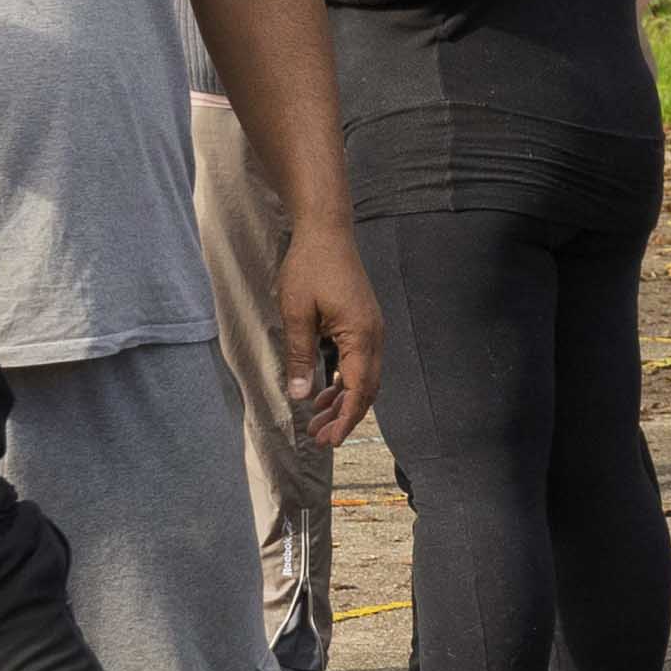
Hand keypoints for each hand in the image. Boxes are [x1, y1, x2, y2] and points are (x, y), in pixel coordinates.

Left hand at [277, 219, 382, 448]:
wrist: (326, 230)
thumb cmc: (309, 266)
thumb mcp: (296, 313)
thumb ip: (300, 356)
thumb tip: (300, 396)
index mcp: (361, 335)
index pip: (358, 390)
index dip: (345, 419)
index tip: (331, 441)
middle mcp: (374, 335)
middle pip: (366, 389)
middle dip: (344, 417)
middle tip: (319, 439)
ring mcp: (371, 329)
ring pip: (364, 378)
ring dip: (343, 401)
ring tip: (317, 421)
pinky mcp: (363, 324)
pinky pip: (359, 363)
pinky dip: (344, 382)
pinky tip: (324, 392)